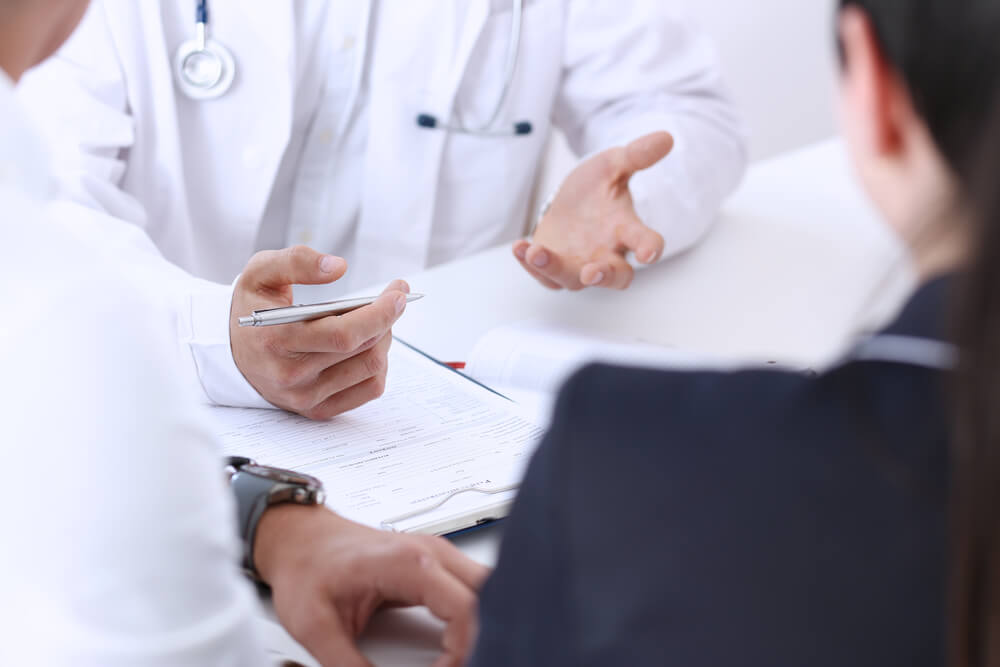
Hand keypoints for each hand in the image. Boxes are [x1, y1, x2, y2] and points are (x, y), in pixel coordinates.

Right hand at [230, 246, 409, 418]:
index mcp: (276, 339)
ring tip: (376, 320)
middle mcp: (291, 375)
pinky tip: (370, 346)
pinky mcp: (317, 409)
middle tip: (392, 298)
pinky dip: (379, 365)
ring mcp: (305, 397)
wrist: (229, 351)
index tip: (398, 291)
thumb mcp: (261, 272)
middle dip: (387, 318)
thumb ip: (297, 261)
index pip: (343, 334)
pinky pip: (368, 390)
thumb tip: (337, 267)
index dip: (380, 313)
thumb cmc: (250, 308)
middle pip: (363, 350)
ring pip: (371, 369)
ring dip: (384, 340)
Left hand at [255, 505, 488, 666]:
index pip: (465, 609)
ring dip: (480, 624)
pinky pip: (471, 588)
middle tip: (459, 663)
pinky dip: (471, 615)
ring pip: (486, 587)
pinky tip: (454, 641)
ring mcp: (436, 555)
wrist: (299, 538)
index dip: (462, 651)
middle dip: (482, 635)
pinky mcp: (433, 564)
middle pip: (488, 594)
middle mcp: (431, 553)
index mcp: (409, 563)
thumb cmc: (307, 568)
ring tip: (456, 657)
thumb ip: (347, 666)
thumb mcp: (316, 627)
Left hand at [513, 131, 674, 290]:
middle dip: (604, 277)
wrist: (570, 202)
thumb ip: (636, 155)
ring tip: (536, 252)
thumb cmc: (597, 189)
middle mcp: (607, 254)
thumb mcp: (613, 165)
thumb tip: (666, 137)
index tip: (649, 253)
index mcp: (627, 229)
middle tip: (591, 272)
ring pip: (572, 280)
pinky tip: (519, 247)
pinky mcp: (553, 268)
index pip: (646, 241)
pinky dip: (530, 264)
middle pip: (615, 277)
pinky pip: (544, 276)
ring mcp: (579, 264)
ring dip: (554, 268)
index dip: (650, 248)